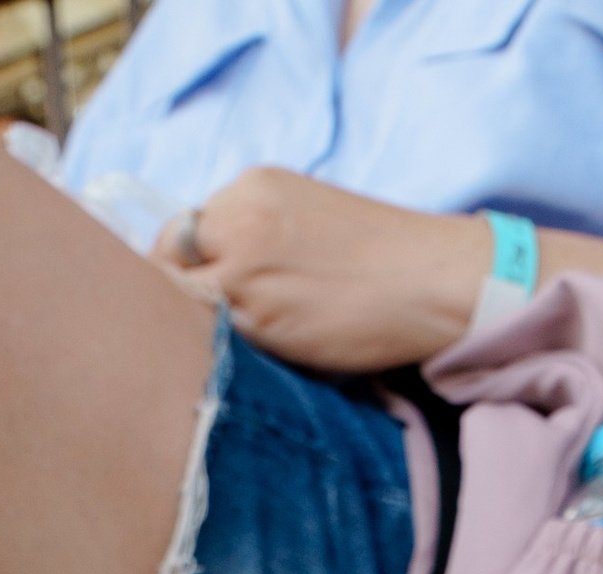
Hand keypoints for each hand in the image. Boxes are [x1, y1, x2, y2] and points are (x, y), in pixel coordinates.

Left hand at [170, 172, 489, 371]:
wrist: (431, 280)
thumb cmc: (384, 256)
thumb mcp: (308, 214)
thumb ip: (257, 230)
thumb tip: (220, 270)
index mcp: (252, 187)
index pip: (186, 231)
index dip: (190, 268)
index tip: (208, 295)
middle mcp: (237, 220)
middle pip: (171, 264)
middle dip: (182, 296)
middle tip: (210, 328)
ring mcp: (244, 269)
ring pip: (186, 306)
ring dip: (200, 330)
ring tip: (241, 347)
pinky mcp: (259, 319)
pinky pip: (215, 338)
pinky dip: (224, 351)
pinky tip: (257, 358)